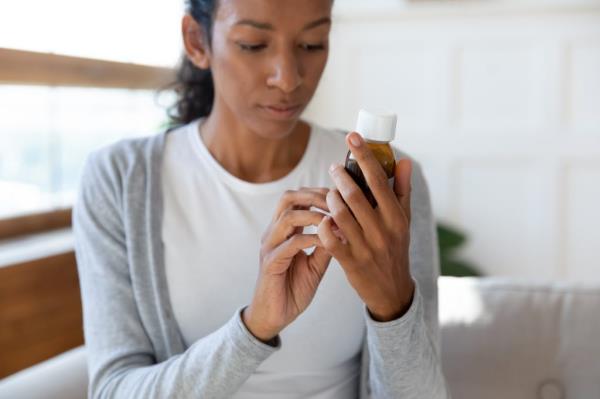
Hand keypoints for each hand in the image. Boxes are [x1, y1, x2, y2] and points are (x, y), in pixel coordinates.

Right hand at [243, 188, 332, 341]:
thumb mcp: (316, 264)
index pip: (297, 197)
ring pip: (288, 216)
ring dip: (314, 215)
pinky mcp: (270, 263)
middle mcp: (274, 233)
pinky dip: (311, 238)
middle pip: (288, 198)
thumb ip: (326, 245)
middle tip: (338, 203)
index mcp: (283, 230)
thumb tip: (345, 228)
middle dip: (315, 196)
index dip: (318, 192)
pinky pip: (291, 243)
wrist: (275, 316)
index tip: (340, 195)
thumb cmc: (293, 289)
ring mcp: (270, 247)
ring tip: (334, 221)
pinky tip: (327, 242)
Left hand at [317, 131, 414, 321]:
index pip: (378, 179)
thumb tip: (404, 160)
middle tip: (334, 168)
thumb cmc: (395, 247)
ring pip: (340, 215)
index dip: (364, 156)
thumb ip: (402, 189)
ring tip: (329, 192)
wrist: (392, 289)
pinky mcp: (350, 262)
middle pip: (354, 195)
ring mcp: (366, 247)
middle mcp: (383, 230)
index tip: (352, 137)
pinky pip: (330, 239)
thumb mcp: (404, 220)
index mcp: (396, 216)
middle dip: (340, 176)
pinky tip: (323, 218)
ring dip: (330, 199)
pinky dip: (324, 225)